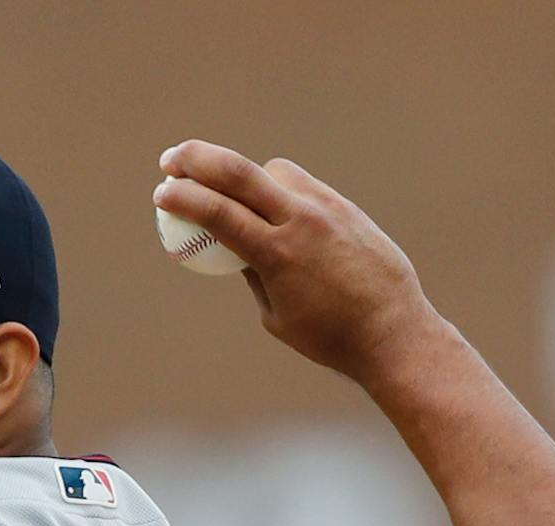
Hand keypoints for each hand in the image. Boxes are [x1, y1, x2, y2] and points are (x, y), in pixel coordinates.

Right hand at [155, 140, 442, 385]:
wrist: (393, 331)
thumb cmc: (329, 336)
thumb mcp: (276, 314)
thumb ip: (253, 273)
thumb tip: (236, 245)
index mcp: (277, 255)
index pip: (219, 213)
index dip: (183, 198)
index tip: (161, 194)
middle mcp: (301, 222)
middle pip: (240, 172)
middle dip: (198, 160)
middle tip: (171, 160)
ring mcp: (326, 209)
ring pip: (273, 172)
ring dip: (245, 177)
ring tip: (230, 197)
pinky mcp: (344, 207)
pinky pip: (301, 185)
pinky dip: (277, 189)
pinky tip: (271, 206)